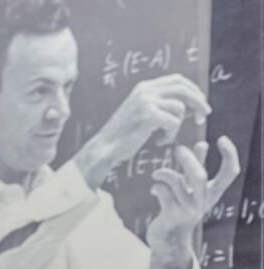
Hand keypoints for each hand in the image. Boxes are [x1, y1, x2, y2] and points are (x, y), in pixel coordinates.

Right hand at [75, 75, 210, 189]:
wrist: (105, 148)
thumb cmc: (123, 137)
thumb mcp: (141, 114)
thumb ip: (159, 105)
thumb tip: (187, 105)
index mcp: (145, 87)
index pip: (177, 80)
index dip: (193, 90)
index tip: (200, 103)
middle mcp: (146, 90)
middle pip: (183, 88)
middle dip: (197, 102)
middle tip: (203, 116)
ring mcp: (146, 101)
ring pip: (179, 108)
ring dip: (177, 126)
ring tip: (165, 137)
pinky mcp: (148, 115)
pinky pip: (173, 122)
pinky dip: (170, 134)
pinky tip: (159, 141)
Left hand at [147, 137, 240, 268]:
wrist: (169, 242)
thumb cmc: (180, 211)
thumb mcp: (191, 190)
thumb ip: (196, 168)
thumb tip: (202, 143)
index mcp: (212, 193)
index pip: (230, 172)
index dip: (230, 154)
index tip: (221, 139)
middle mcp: (202, 202)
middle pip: (200, 175)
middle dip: (189, 159)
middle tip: (179, 149)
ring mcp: (187, 211)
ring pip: (177, 183)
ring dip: (164, 174)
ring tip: (156, 174)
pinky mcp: (171, 217)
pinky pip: (164, 194)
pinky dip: (157, 187)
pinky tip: (154, 189)